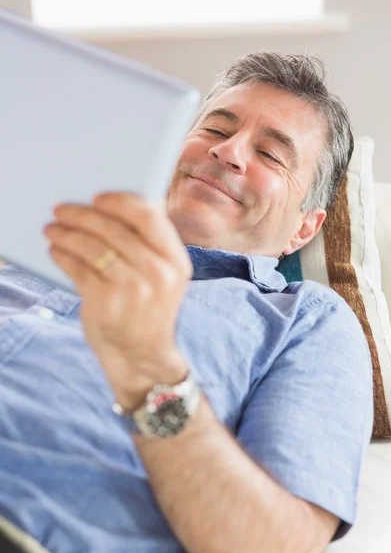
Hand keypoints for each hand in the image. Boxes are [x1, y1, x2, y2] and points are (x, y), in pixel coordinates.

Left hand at [44, 192, 192, 409]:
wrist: (142, 356)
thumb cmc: (148, 309)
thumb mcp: (163, 278)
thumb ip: (148, 246)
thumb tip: (111, 208)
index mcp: (177, 261)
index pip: (149, 216)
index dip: (120, 202)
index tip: (98, 197)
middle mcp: (159, 272)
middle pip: (114, 229)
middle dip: (82, 215)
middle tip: (61, 209)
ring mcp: (133, 289)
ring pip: (92, 247)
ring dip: (66, 233)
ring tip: (52, 229)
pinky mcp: (107, 303)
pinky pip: (78, 268)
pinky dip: (62, 255)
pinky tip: (55, 250)